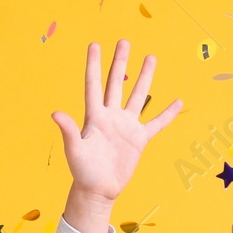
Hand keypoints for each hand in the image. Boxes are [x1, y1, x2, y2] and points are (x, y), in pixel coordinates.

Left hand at [51, 42, 180, 204]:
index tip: (95, 44)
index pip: (94, 85)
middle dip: (120, 62)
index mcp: (94, 116)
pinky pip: (156, 123)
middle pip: (116, 83)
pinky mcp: (139, 140)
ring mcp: (126, 126)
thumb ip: (68, 131)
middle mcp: (111, 117)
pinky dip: (167, 114)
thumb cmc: (82, 172)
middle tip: (124, 41)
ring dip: (144, 77)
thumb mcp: (74, 150)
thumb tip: (55, 113)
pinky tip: (178, 102)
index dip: (94, 65)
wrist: (98, 190)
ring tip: (151, 57)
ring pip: (138, 96)